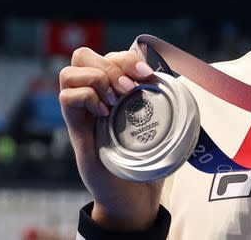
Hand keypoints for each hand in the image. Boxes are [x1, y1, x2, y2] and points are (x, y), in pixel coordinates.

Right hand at [59, 47, 164, 230]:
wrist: (134, 196)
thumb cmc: (148, 158)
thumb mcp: (161, 122)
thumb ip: (165, 99)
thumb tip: (184, 76)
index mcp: (114, 91)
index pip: (108, 54)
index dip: (127, 57)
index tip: (147, 75)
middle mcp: (94, 97)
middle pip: (83, 55)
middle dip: (111, 63)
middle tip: (130, 87)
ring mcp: (82, 113)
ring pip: (68, 72)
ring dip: (98, 78)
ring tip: (117, 99)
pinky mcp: (76, 131)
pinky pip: (66, 98)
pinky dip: (87, 97)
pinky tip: (105, 112)